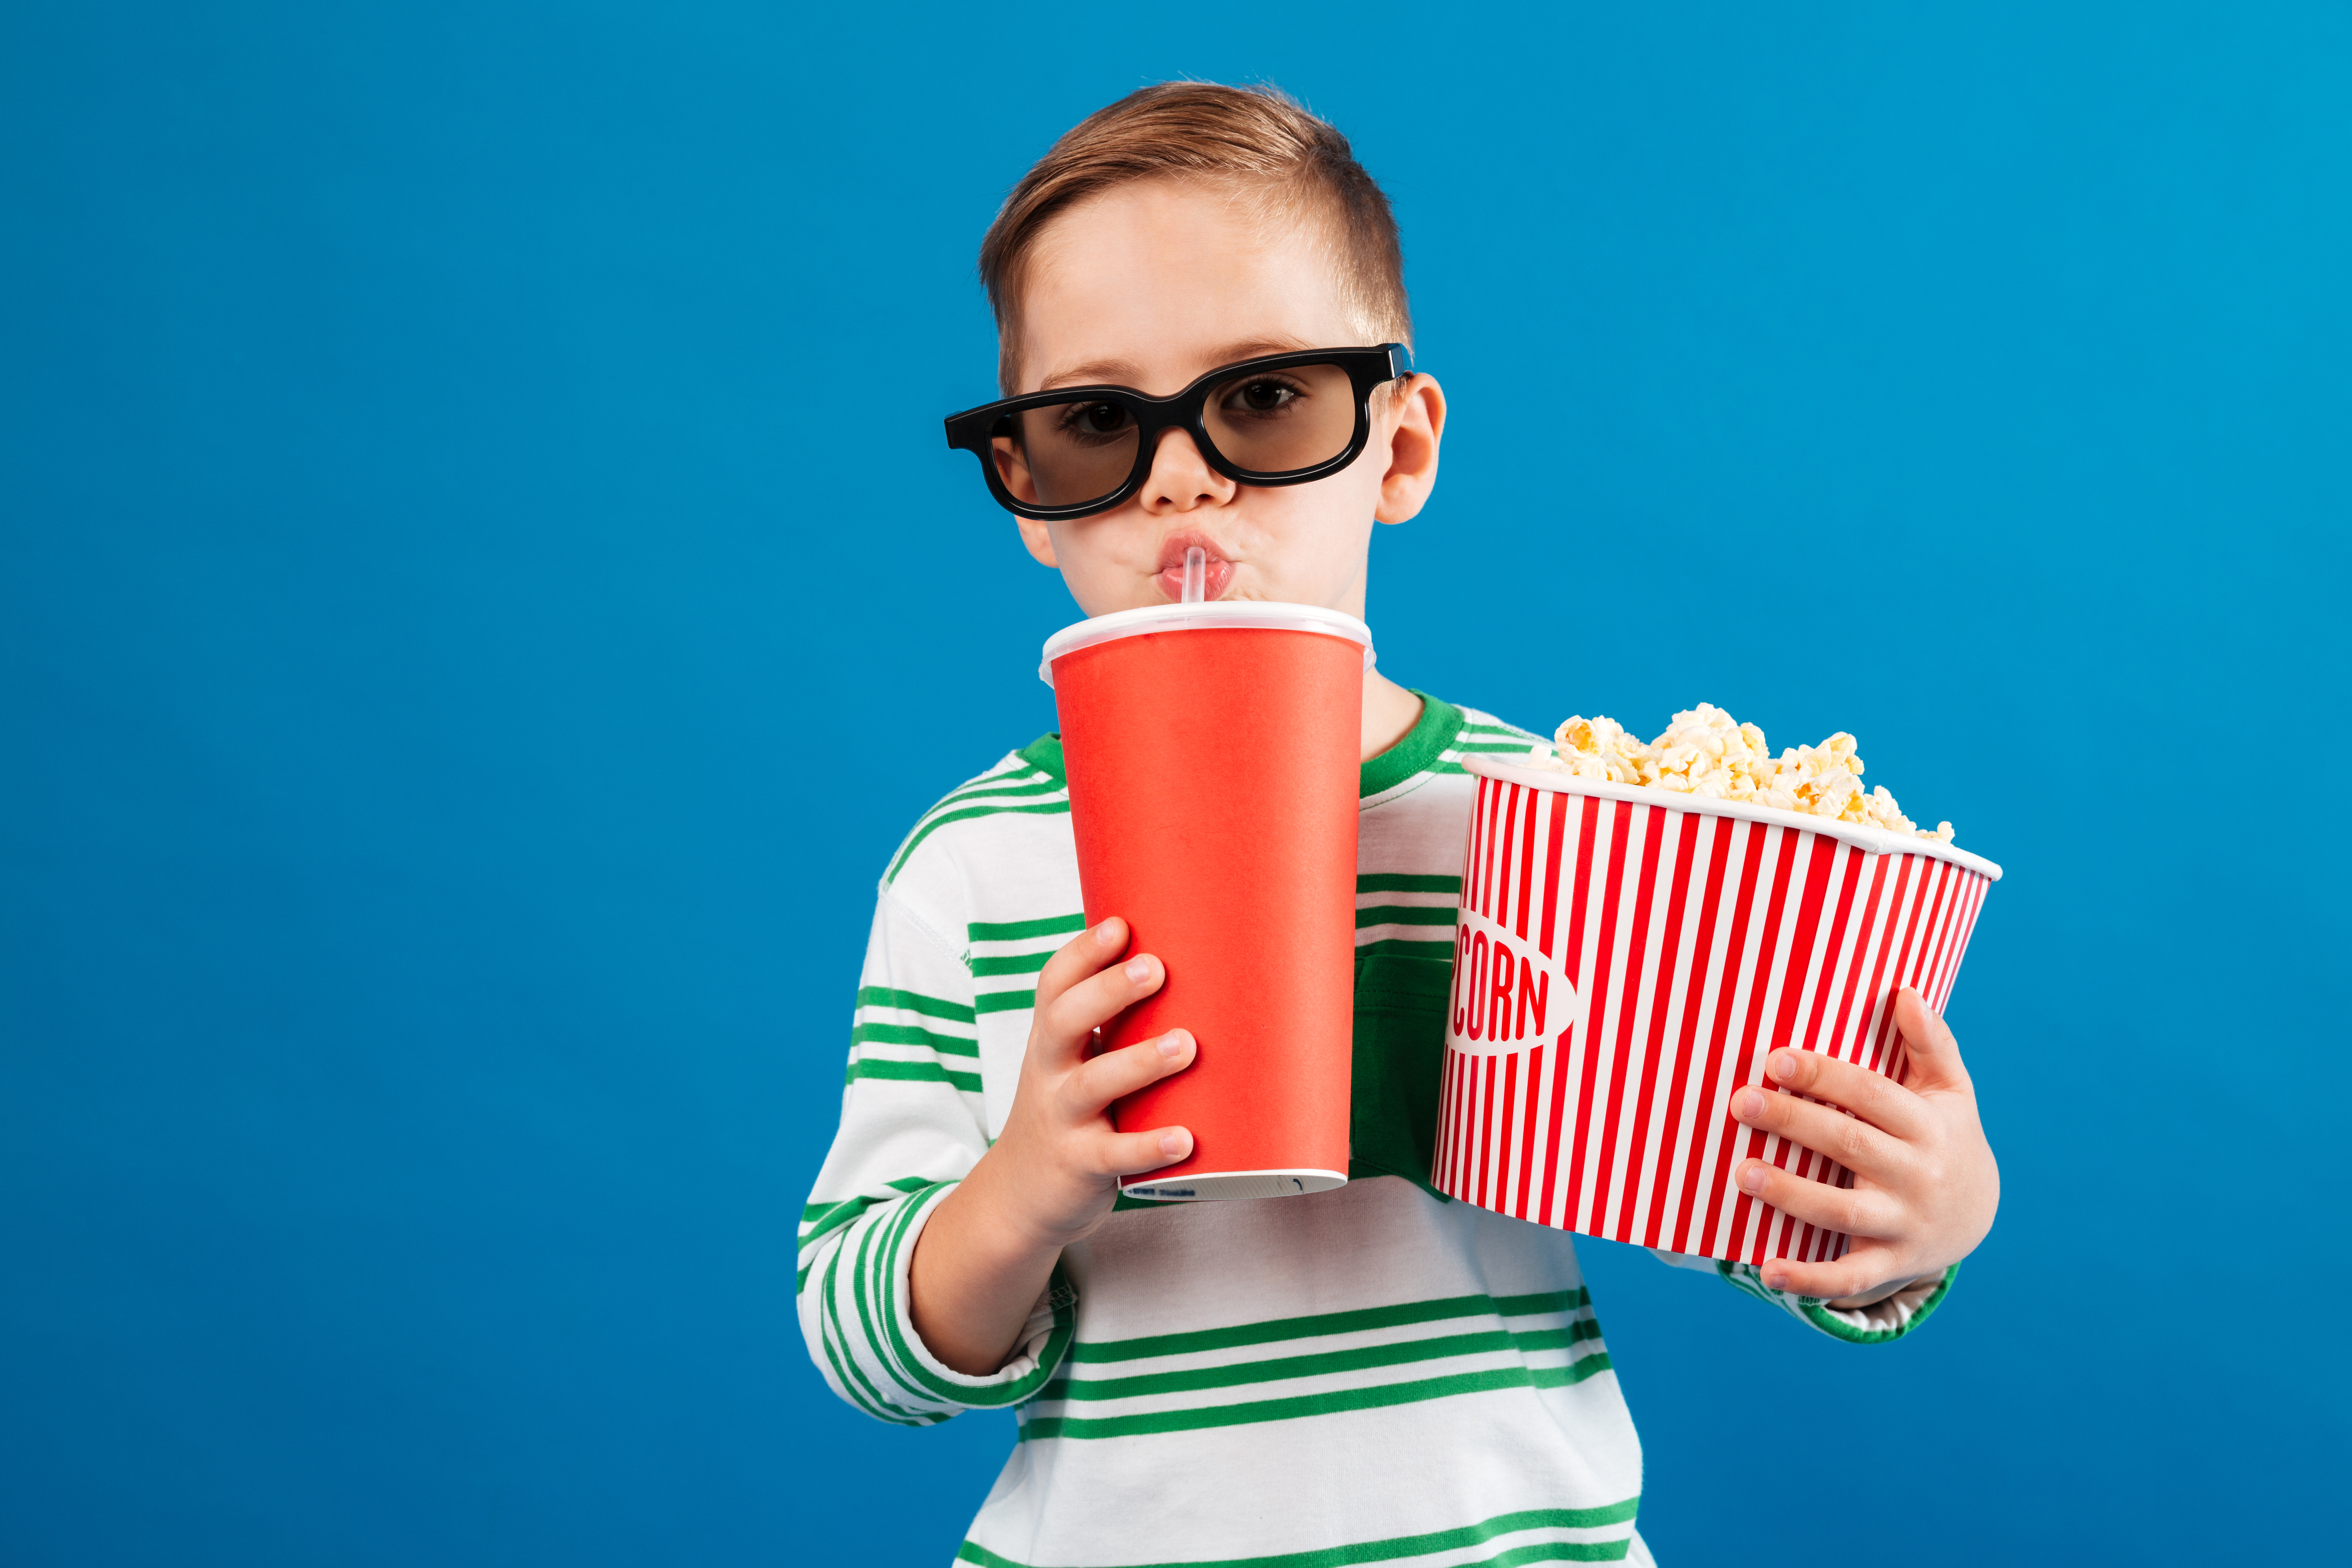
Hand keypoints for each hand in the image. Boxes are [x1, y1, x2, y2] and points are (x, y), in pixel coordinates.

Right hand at [979, 916, 1198, 1248]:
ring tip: (1186, 1045)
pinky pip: (1115, 1155)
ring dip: (1140, 1062)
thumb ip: (1110, 1022)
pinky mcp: (1082, 1165)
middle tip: (1156, 968)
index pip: (1054, 984)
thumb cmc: (1068, 1110)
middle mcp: (1050, 1071)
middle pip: (1065, 1020)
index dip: (1083, 953)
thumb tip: (1185, 964)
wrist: (1019, 1195)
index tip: (1121, 926)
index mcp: (1051, 1038)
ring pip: (1093, 1084)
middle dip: (1108, 991)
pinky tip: (1186, 1139)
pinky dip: (1149, 1147)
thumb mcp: (1072, 1061)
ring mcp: (1063, 1119)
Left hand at [1727, 987, 1997, 1304]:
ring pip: (1843, 1210)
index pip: (1870, 1095)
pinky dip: (1810, 1279)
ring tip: (1741, 1172)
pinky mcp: (1890, 1262)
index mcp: (1927, 1125)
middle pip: (1850, 1144)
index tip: (1775, 1060)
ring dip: (1790, 1193)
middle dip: (1793, 1122)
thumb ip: (1930, 1043)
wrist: (1976, 1214)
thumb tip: (1906, 993)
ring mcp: (1904, 1222)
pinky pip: (1848, 1276)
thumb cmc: (1944, 1135)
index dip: (1823, 1075)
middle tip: (1740, 1102)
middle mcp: (1918, 1174)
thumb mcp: (1949, 1091)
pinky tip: (1768, 1270)